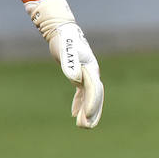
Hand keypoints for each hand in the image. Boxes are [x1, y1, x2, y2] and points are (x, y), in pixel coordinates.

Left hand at [25, 0, 103, 128]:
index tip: (85, 117)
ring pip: (90, 97)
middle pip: (96, 96)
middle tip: (86, 127)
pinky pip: (82, 93)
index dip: (91, 104)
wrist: (62, 30)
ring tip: (82, 126)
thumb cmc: (64, 39)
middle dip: (92, 112)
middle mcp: (92, 73)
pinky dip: (79, 104)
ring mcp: (87, 75)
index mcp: (91, 68)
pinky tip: (74, 115)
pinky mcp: (79, 76)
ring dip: (87, 111)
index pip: (94, 90)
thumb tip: (75, 79)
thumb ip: (71, 63)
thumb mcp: (65, 51)